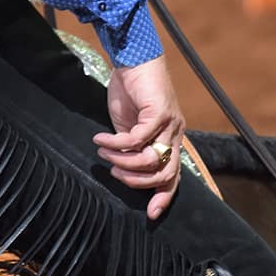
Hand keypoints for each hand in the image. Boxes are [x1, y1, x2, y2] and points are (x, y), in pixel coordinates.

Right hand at [93, 55, 184, 220]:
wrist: (133, 60)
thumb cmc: (131, 92)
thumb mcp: (129, 127)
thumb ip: (131, 148)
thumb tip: (123, 169)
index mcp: (171, 140)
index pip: (173, 177)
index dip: (163, 197)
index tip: (151, 215)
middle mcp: (175, 134)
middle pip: (163, 174)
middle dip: (136, 181)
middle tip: (114, 172)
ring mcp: (170, 124)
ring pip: (150, 159)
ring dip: (123, 161)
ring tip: (105, 154)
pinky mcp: (159, 112)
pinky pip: (137, 139)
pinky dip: (116, 143)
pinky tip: (101, 138)